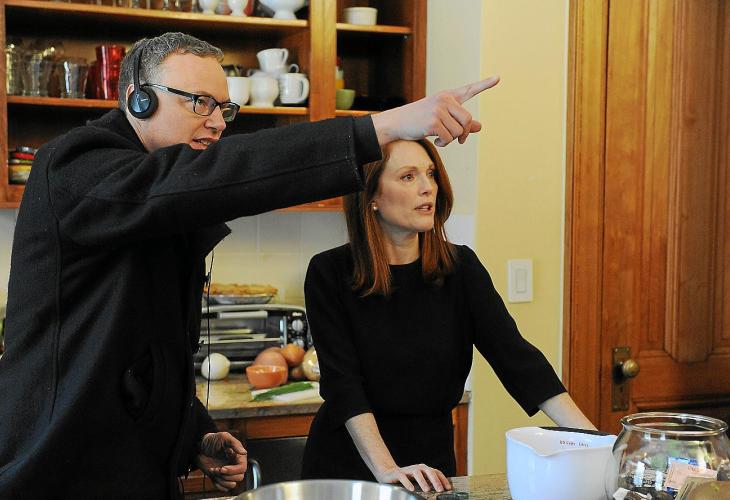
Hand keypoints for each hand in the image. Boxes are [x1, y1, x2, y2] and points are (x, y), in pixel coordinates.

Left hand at [194, 432, 247, 491]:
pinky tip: (212, 474)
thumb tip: (244, 452)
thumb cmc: (213, 440)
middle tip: (217, 469)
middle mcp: (234, 465)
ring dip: (222, 480)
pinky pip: (224, 488)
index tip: (222, 468)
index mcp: (238, 457)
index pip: (242, 468)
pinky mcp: (220, 478)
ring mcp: (227, 473)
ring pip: (232, 484)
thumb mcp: (224, 437)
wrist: (200, 447)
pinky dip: (218, 484)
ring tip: (214, 470)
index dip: (233, 470)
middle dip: (227, 475)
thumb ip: (235, 444)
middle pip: (239, 477)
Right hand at [371, 76, 499, 146]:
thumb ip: (460, 121)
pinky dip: (444, 144)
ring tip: (439, 137)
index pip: (469, 89)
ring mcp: (438, 110)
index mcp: (448, 96)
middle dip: (464, 133)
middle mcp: (444, 100)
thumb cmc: (419, 120)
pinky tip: (435, 141)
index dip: (484, 84)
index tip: (498, 78)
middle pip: (467, 120)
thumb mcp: (441, 119)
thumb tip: (479, 127)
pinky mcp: (433, 122)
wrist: (396, 122)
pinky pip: (448, 138)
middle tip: (459, 140)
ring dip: (451, 140)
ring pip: (458, 131)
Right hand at [375, 463, 451, 492]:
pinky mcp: (397, 474)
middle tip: (440, 489)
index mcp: (423, 469)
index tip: (448, 488)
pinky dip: (408, 482)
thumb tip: (440, 490)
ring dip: (423, 481)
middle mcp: (417, 468)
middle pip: (428, 471)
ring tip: (427, 489)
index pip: (436, 472)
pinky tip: (411, 489)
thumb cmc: (406, 478)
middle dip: (435, 480)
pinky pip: (403, 477)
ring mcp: (407, 470)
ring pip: (417, 472)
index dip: (443, 479)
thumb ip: (428, 483)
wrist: (388, 473)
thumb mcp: (419, 480)